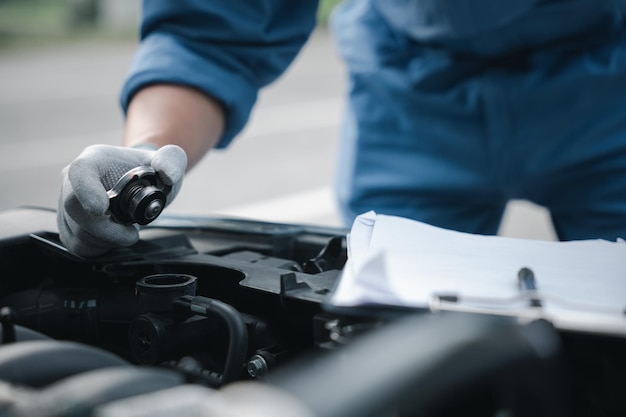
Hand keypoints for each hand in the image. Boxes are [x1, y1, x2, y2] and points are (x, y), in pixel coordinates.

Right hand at [57, 144, 186, 256]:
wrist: (142, 183)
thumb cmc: (150, 171)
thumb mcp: (169, 161)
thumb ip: (171, 160)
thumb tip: (166, 174)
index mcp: (95, 160)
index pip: (80, 171)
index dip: (86, 192)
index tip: (102, 209)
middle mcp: (74, 180)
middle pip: (74, 208)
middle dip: (106, 229)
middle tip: (132, 233)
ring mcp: (67, 204)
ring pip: (76, 232)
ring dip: (106, 241)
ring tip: (126, 231)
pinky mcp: (69, 225)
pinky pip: (76, 245)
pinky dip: (98, 249)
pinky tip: (114, 239)